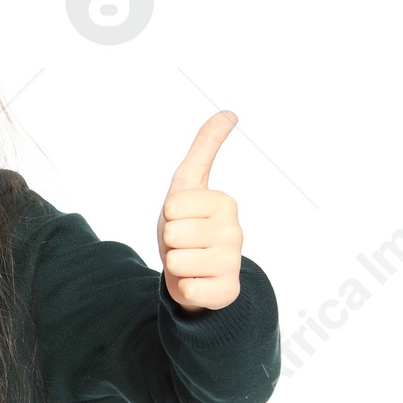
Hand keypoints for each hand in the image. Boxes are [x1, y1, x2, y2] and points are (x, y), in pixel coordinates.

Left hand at [157, 111, 242, 310]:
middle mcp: (234, 231)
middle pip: (173, 233)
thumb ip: (205, 147)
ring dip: (175, 266)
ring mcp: (233, 262)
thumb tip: (230, 111)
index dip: (168, 216)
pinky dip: (184, 288)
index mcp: (225, 202)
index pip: (173, 206)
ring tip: (189, 263)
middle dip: (170, 242)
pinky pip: (187, 288)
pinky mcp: (226, 291)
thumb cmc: (188, 225)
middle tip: (184, 245)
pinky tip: (197, 283)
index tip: (182, 221)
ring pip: (176, 261)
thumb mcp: (189, 183)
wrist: (197, 272)